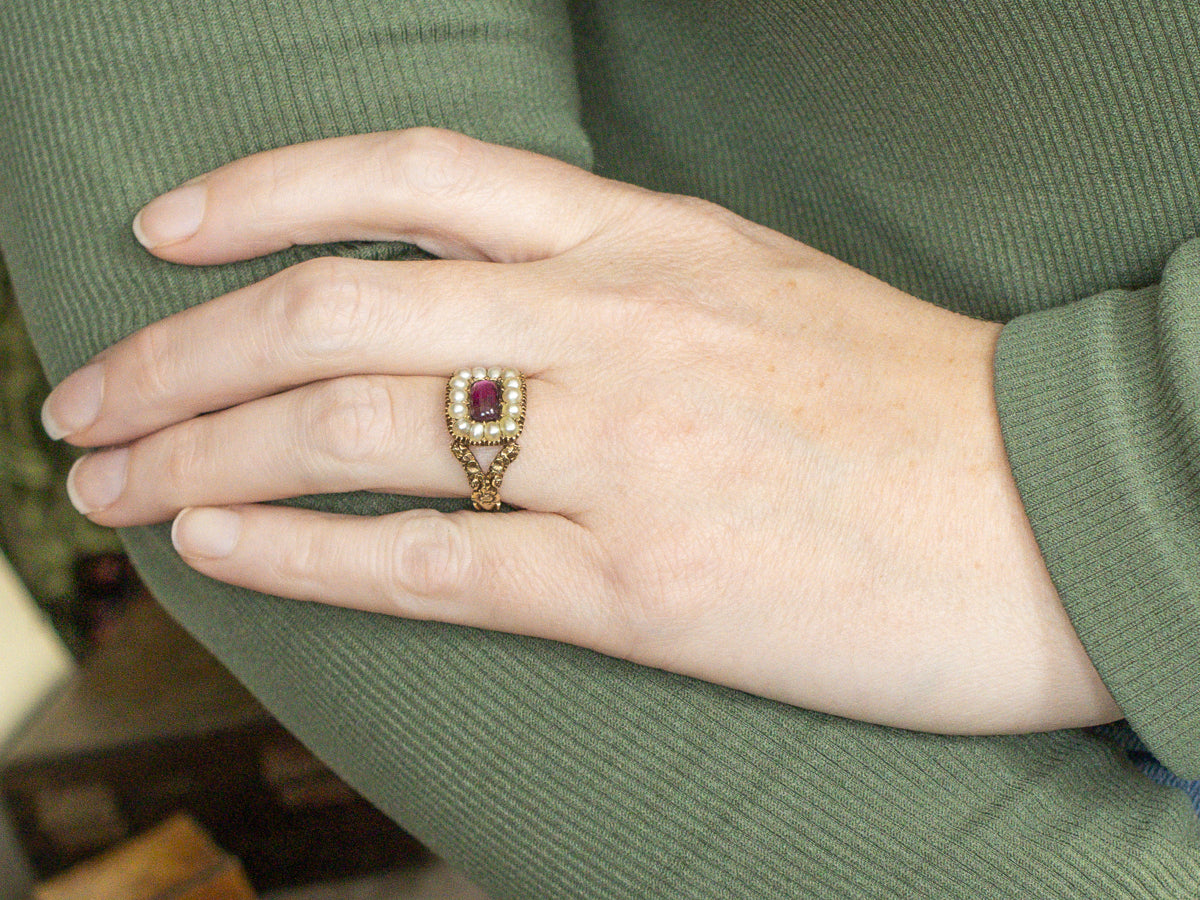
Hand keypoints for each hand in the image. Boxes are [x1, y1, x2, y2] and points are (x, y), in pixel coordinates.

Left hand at [44, 128, 1119, 733]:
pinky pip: (432, 563)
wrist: (1059, 511)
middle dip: (180, 351)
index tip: (166, 231)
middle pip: (335, 312)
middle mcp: (619, 322)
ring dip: (204, 452)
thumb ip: (623, 291)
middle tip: (88, 398)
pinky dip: (305, 554)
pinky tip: (219, 549)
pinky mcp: (647, 583)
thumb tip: (493, 320)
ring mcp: (627, 450)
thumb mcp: (762, 292)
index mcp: (651, 241)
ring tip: (114, 483)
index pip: (413, 179)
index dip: (264, 192)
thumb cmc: (921, 408)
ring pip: (354, 433)